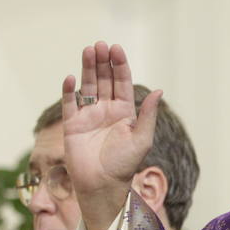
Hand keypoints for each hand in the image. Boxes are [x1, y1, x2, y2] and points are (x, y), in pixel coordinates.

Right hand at [61, 41, 161, 229]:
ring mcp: (88, 115)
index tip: (117, 49)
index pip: (121, 83)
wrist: (103, 184)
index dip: (119, 66)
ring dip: (88, 68)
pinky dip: (70, 90)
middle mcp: (106, 110)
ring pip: (87, 86)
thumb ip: (148, 114)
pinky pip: (70, 103)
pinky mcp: (72, 124)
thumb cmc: (125, 164)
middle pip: (104, 80)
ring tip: (88, 50)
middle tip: (100, 45)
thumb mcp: (142, 138)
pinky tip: (71, 78)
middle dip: (102, 62)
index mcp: (124, 112)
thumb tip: (159, 90)